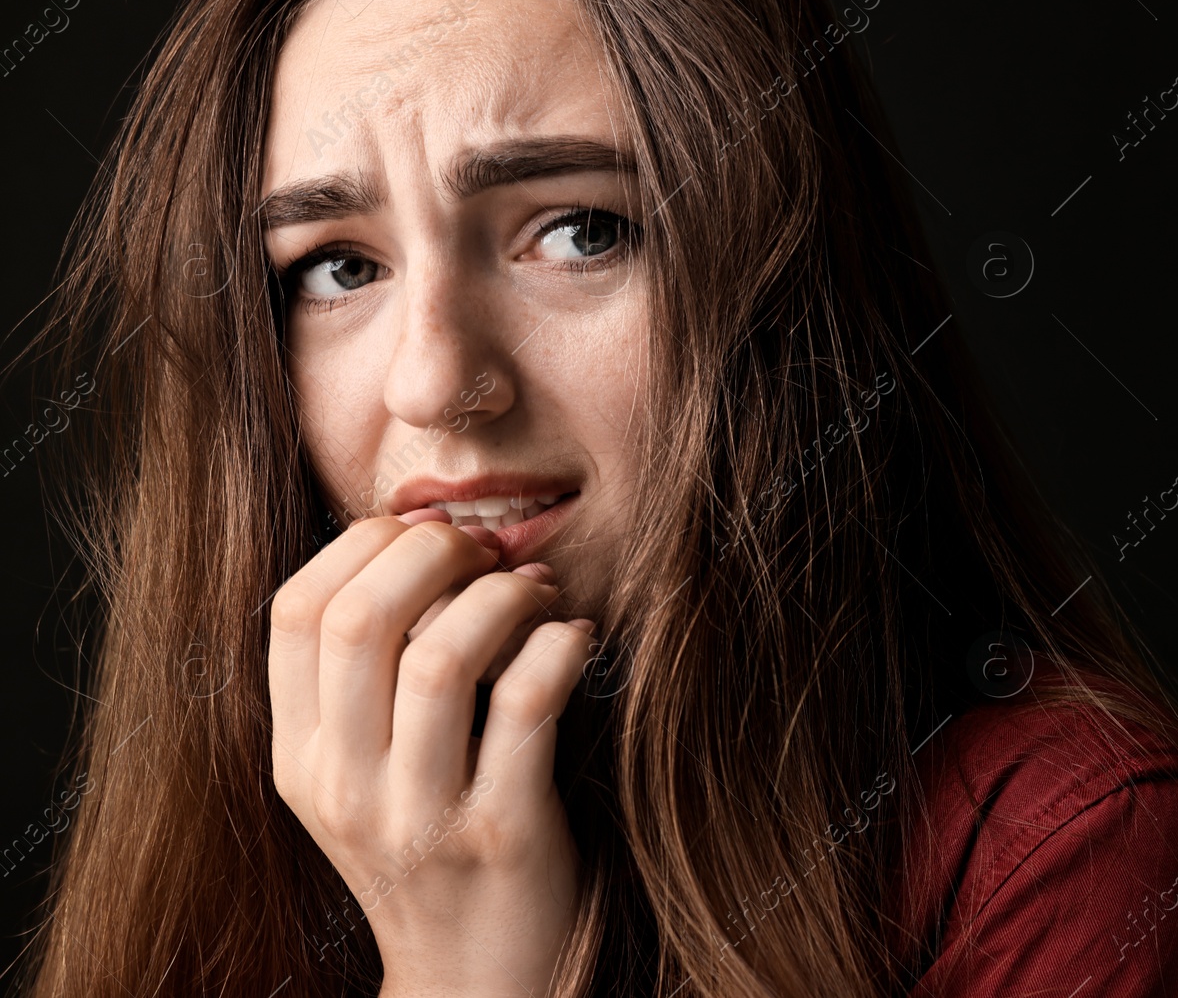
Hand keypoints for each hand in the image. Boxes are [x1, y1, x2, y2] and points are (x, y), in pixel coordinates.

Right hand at [268, 508, 593, 995]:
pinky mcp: (501, 832)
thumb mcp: (364, 776)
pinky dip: (559, 647)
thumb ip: (366, 681)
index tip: (424, 534)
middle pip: (359, 620)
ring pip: (440, 657)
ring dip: (501, 599)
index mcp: (300, 760)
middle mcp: (344, 787)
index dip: (363, 547)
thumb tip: (420, 539)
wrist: (476, 980)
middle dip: (433, 554)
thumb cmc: (432, 850)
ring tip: (536, 595)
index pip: (292, 613)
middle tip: (485, 552)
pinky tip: (575, 639)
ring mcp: (419, 816)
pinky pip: (527, 705)